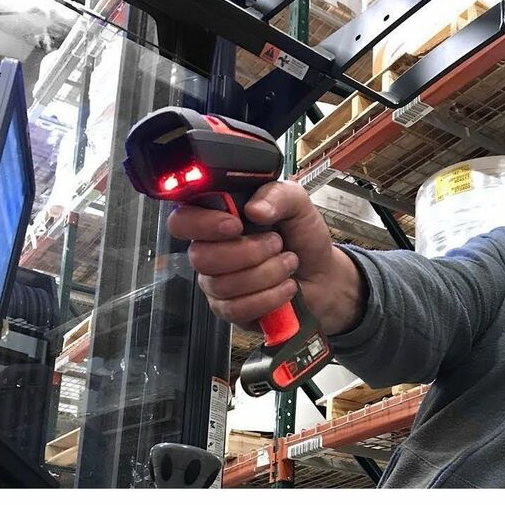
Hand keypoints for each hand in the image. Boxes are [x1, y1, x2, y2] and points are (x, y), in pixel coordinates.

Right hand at [166, 180, 364, 334]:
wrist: (322, 274)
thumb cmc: (302, 237)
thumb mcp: (297, 204)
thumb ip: (277, 195)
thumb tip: (254, 208)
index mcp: (218, 218)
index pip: (182, 221)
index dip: (202, 224)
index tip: (235, 225)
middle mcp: (211, 250)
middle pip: (201, 258)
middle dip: (248, 252)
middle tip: (277, 244)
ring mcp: (217, 283)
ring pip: (222, 285)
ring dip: (266, 274)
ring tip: (288, 263)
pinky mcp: (230, 310)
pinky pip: (236, 309)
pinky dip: (268, 297)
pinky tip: (286, 287)